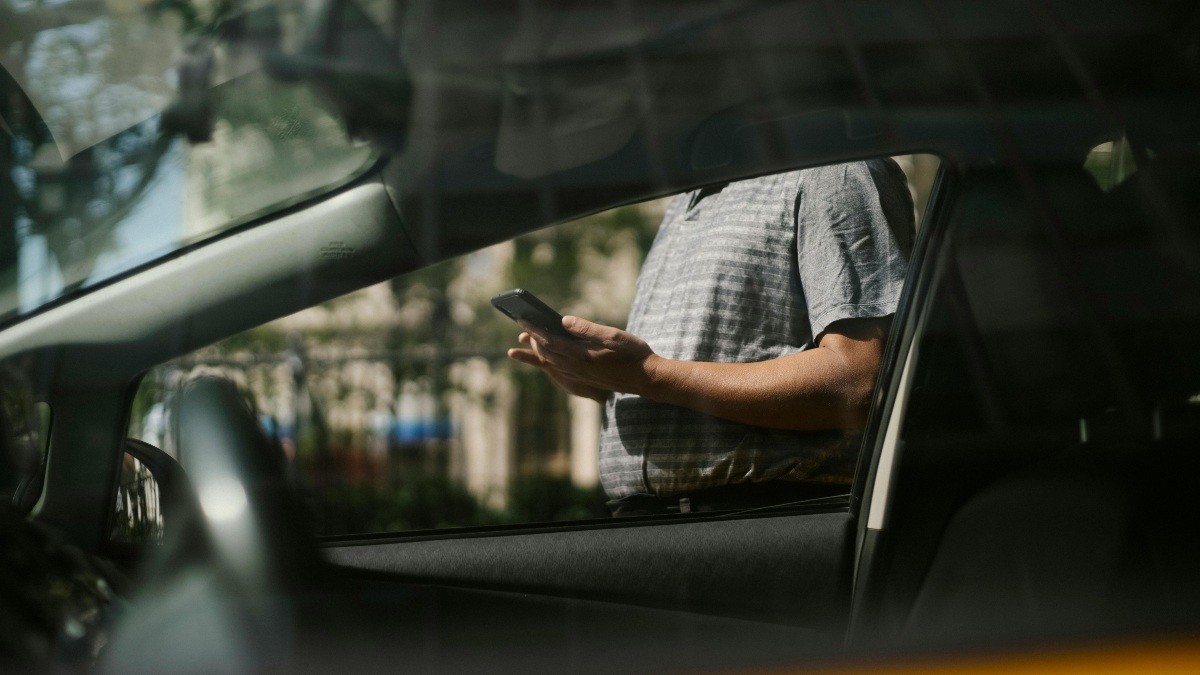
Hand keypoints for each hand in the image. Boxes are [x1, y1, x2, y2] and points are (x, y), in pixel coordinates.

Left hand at [506, 316, 660, 402]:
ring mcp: (579, 377)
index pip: (550, 341)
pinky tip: (546, 360)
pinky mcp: (584, 381)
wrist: (646, 379)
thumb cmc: (633, 353)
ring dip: (534, 355)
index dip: (534, 330)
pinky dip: (547, 365)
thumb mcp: (613, 335)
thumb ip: (587, 328)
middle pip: (546, 354)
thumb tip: (563, 320)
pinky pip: (558, 373)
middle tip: (522, 328)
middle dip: (532, 340)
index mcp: (581, 355)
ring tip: (521, 346)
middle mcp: (576, 368)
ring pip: (549, 365)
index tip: (522, 320)